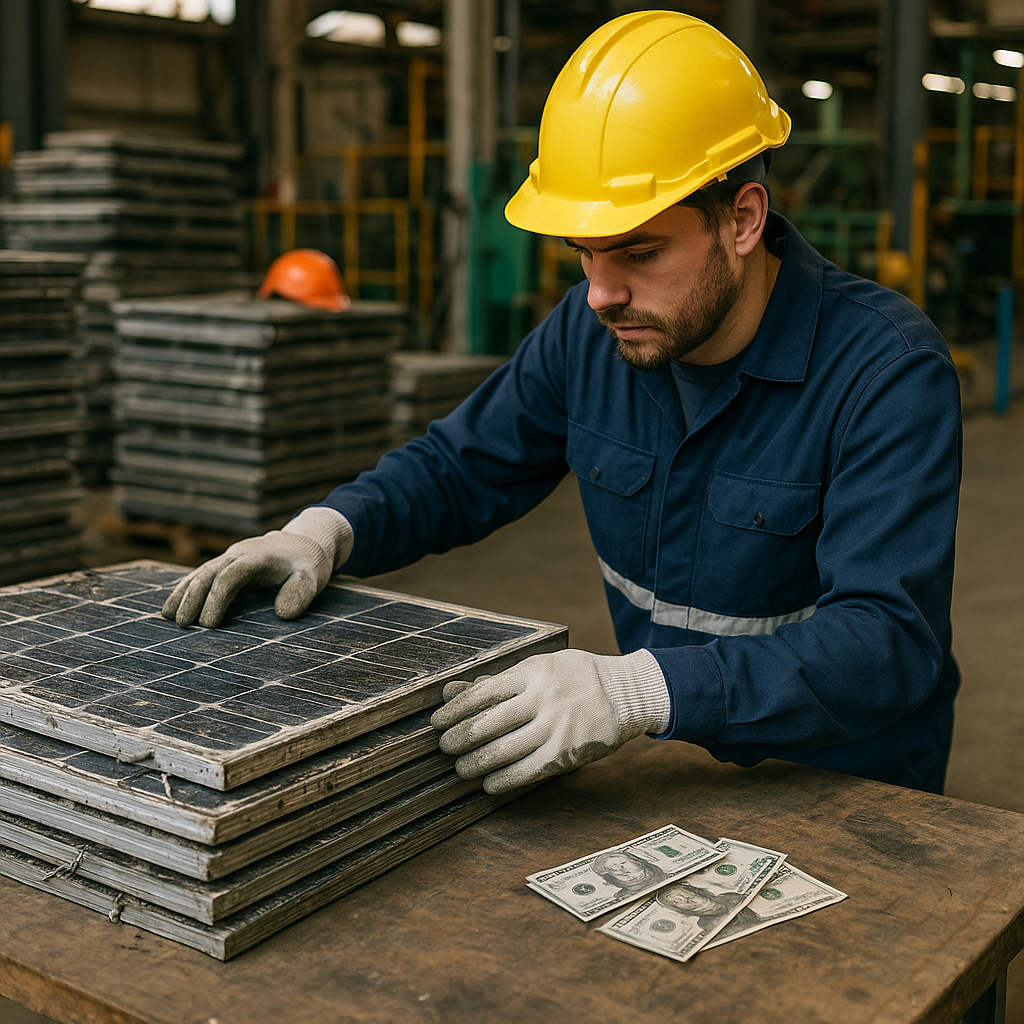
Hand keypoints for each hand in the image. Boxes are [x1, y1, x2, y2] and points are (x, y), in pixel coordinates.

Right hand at [161, 506, 352, 627]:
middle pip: (209, 573)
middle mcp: (238, 554)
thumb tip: (282, 614)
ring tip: (167, 617)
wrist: (301, 544)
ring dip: (182, 594)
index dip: (217, 599)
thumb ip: (300, 593)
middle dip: (193, 598)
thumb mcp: (311, 578)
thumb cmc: (306, 566)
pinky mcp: (224, 564)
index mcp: (257, 558)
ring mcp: (229, 557)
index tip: (209, 624)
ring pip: (200, 573)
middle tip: (183, 625)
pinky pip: (200, 575)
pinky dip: (185, 589)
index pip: (230, 576)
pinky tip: (172, 607)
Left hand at [430, 648, 669, 793]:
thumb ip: (495, 682)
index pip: (483, 694)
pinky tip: (489, 783)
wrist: (625, 693)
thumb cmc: (574, 677)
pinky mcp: (567, 753)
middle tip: (445, 748)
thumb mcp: (537, 668)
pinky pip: (527, 771)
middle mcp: (543, 700)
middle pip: (489, 725)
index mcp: (532, 673)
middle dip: (460, 740)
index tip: (437, 723)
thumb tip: (450, 692)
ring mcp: (556, 728)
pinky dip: (504, 780)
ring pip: (505, 751)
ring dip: (477, 763)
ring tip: (462, 768)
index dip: (455, 711)